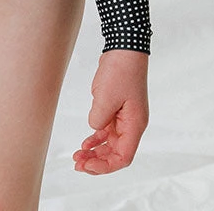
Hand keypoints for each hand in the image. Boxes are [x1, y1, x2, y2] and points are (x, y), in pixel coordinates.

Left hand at [73, 49, 148, 174]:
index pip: (123, 157)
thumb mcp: (105, 97)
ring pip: (110, 143)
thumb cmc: (121, 71)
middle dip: (97, 161)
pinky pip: (106, 130)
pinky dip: (96, 138)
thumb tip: (94, 129)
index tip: (88, 165)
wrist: (124, 49)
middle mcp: (132, 124)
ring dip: (95, 151)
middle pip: (116, 153)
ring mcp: (124, 117)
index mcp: (135, 125)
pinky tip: (85, 142)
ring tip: (78, 156)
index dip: (105, 166)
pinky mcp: (116, 109)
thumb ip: (98, 119)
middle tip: (78, 164)